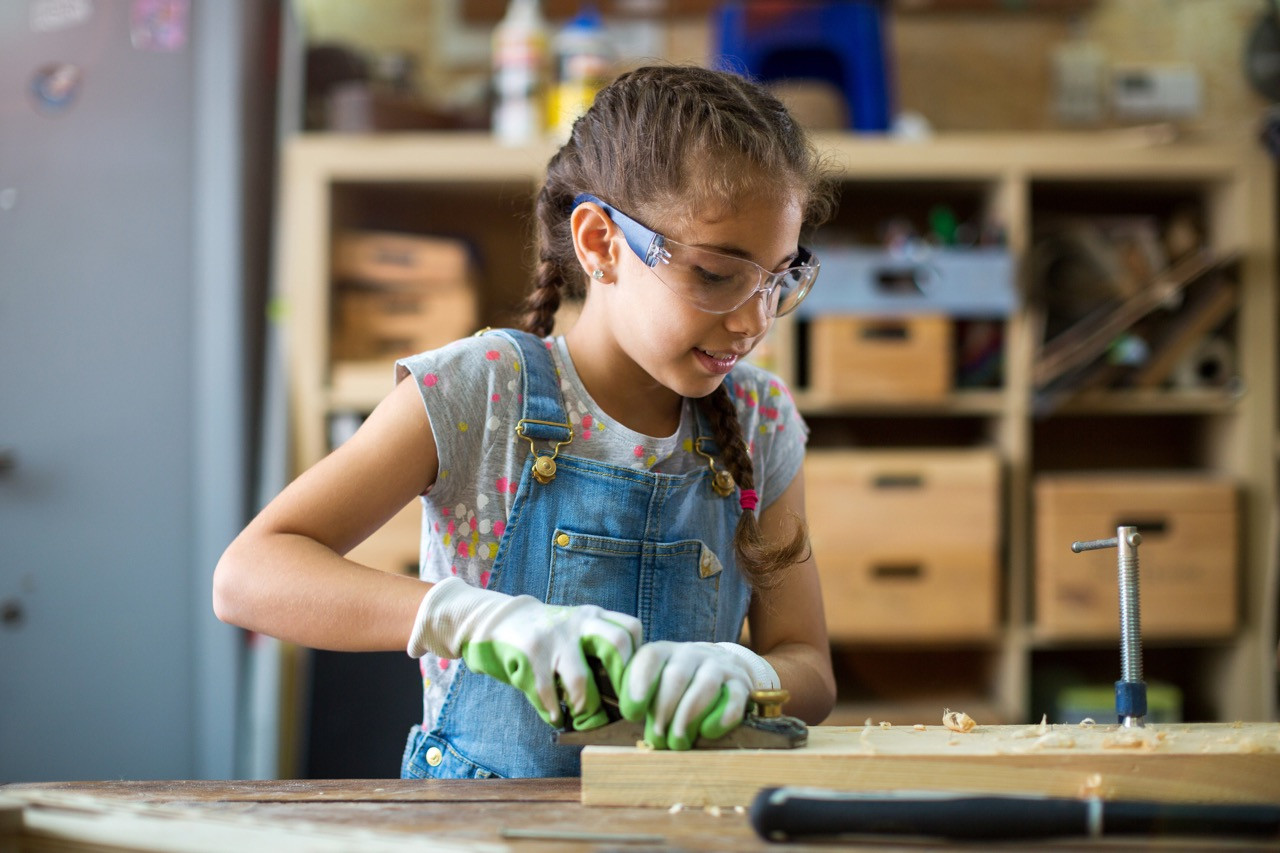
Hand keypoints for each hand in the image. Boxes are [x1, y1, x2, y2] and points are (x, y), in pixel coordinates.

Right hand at [407, 576, 641, 729]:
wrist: (498, 619)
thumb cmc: (547, 635)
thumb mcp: (577, 629)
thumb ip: (599, 648)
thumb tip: (628, 692)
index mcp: (594, 617)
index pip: (631, 630)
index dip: (638, 661)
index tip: (633, 687)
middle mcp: (579, 623)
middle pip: (618, 645)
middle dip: (622, 684)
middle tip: (620, 708)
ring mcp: (554, 638)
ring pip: (581, 681)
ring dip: (583, 707)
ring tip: (580, 716)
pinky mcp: (530, 654)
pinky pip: (547, 692)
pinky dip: (552, 711)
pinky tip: (553, 715)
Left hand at [618, 641, 778, 749]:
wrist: (723, 671)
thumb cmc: (678, 688)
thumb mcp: (654, 684)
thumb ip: (634, 693)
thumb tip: (613, 704)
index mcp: (665, 652)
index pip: (650, 657)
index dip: (639, 683)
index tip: (632, 714)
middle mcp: (691, 654)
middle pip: (676, 676)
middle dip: (664, 710)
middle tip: (657, 739)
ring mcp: (719, 666)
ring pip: (705, 685)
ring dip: (688, 716)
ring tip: (678, 742)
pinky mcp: (741, 683)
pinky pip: (735, 696)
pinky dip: (723, 716)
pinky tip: (708, 732)